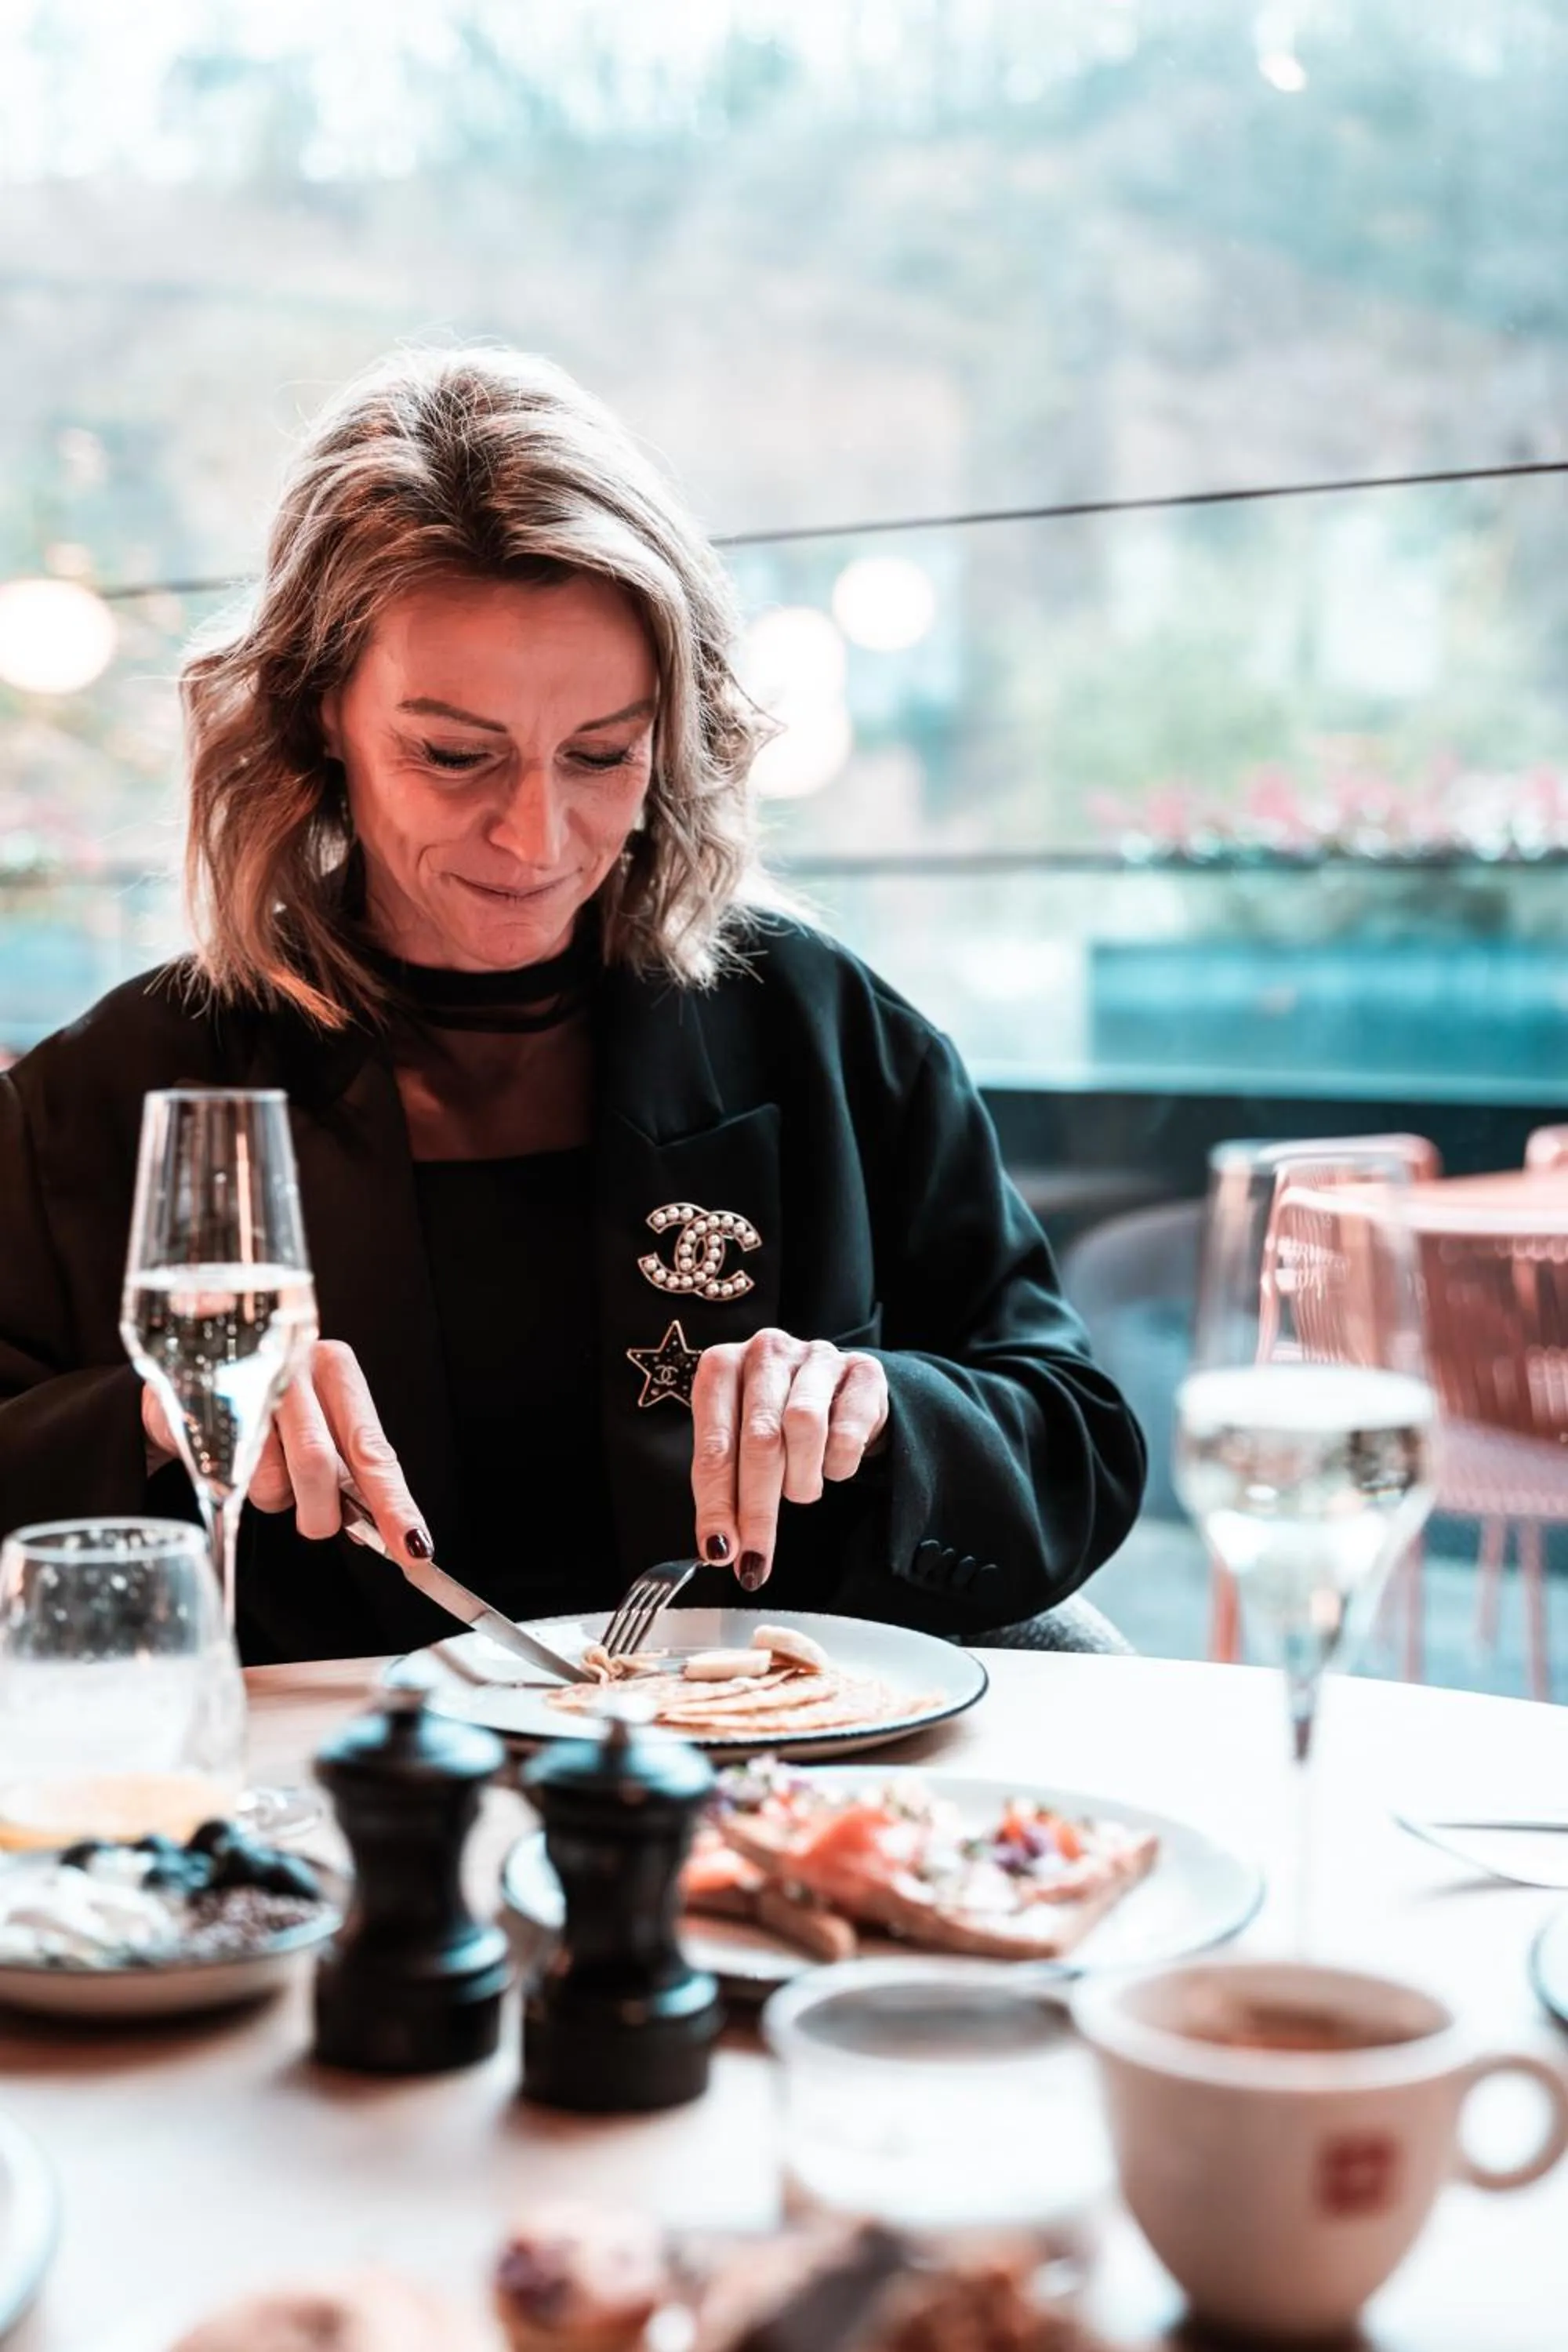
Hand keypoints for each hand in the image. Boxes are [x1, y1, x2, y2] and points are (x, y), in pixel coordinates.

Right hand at [139, 1339, 429, 1569]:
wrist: (191, 1372)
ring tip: (268, 1470)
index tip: (413, 1546)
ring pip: (271, 1477)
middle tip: (320, 1524)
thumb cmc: (271, 1406)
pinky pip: (231, 1477)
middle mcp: (295, 1366)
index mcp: (336, 1370)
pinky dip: (242, 1486)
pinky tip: (237, 1459)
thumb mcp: (319, 1423)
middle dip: (322, 1512)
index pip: (373, 1448)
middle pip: (317, 1462)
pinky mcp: (202, 1408)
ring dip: (276, 1498)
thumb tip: (381, 1525)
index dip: (393, 1503)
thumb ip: (348, 1467)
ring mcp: (244, 1384)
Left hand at [690, 1328, 889, 1592]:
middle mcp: (766, 1352)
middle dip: (757, 1509)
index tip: (719, 1550)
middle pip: (759, 1440)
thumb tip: (719, 1547)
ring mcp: (816, 1356)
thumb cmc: (775, 1420)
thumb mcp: (738, 1442)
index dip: (716, 1503)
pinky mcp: (863, 1371)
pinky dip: (838, 1464)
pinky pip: (849, 1431)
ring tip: (802, 1492)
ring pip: (804, 1428)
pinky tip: (832, 1466)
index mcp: (721, 1367)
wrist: (837, 1387)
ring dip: (801, 1480)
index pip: (714, 1445)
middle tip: (756, 1556)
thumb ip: (725, 1484)